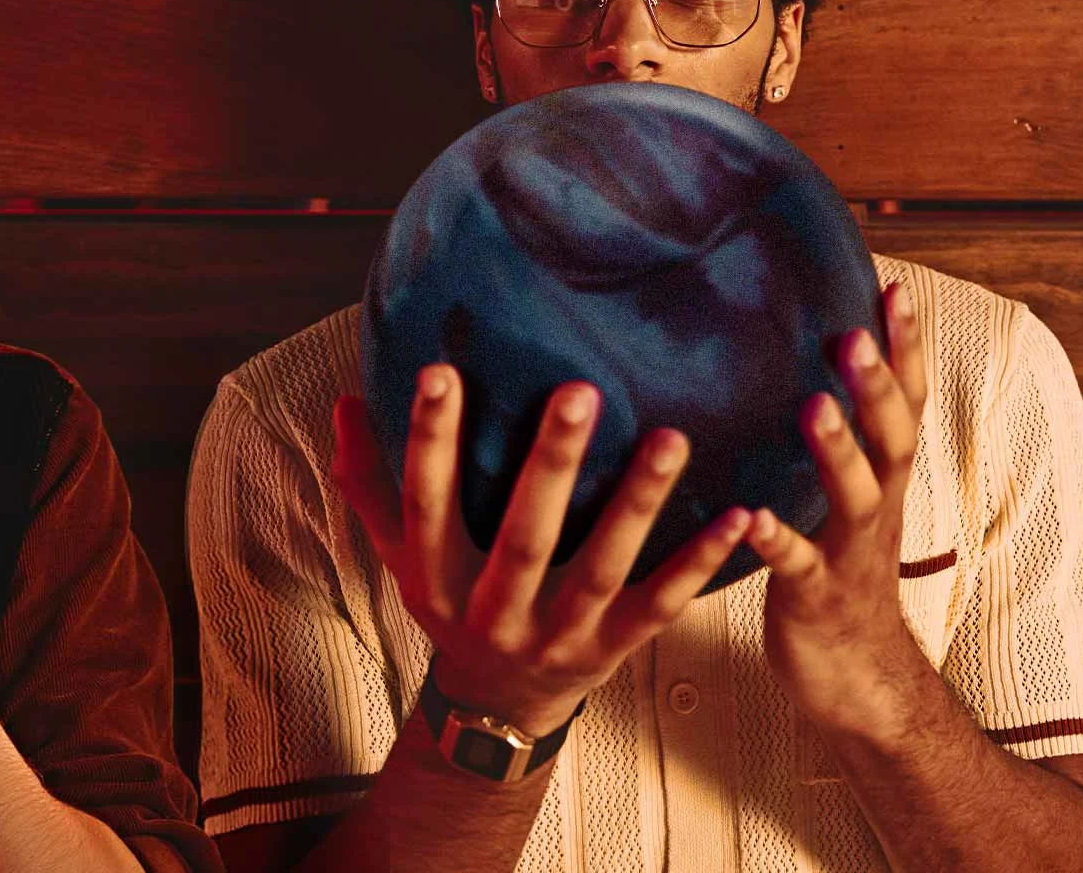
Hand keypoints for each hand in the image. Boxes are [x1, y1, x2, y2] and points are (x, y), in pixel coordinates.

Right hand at [333, 369, 754, 737]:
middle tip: (578, 390)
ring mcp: (558, 635)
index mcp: (436, 577)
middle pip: (523, 536)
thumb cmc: (448, 606)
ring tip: (671, 438)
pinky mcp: (613, 650)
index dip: (429, 440)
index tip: (439, 371)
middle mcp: (494, 610)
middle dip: (550, 464)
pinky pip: (661, 606)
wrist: (493, 711)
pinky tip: (738, 516)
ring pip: (602, 568)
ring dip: (638, 505)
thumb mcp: (398, 552)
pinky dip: (699, 564)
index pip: (426, 501)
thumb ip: (370, 481)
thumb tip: (344, 401)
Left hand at [749, 284, 927, 734]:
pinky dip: (780, 542)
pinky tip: (756, 518)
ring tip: (813, 406)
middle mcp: (876, 510)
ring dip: (837, 450)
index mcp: (881, 481)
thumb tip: (793, 363)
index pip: (904, 404)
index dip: (905, 349)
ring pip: (855, 497)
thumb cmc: (835, 572)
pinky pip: (799, 568)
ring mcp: (849, 554)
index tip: (894, 286)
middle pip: (891, 439)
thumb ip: (829, 441)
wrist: (858, 676)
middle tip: (853, 334)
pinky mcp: (814, 598)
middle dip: (877, 386)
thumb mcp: (842, 500)